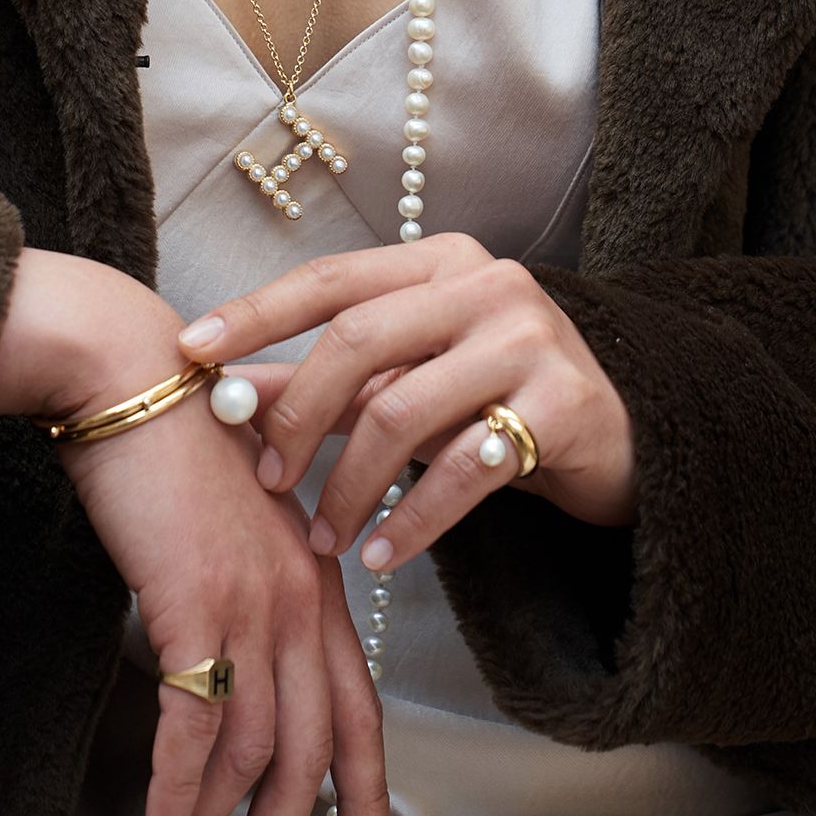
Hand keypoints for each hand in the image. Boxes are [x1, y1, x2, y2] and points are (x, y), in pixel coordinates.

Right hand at [48, 283, 388, 815]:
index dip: (363, 785)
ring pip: (254, 749)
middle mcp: (298, 595)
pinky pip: (193, 728)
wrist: (130, 375)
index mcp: (315, 573)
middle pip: (314, 745)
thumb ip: (254, 581)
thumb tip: (233, 654)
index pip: (358, 702)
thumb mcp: (236, 513)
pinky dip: (176, 792)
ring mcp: (251, 601)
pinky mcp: (194, 603)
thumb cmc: (171, 435)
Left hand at [175, 233, 639, 575]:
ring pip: (403, 411)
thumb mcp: (411, 378)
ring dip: (349, 485)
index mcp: (439, 260)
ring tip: (325, 537)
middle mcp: (486, 283)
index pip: (330, 279)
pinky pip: (464, 468)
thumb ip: (325, 381)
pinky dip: (412, 520)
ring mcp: (529, 338)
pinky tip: (382, 554)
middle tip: (267, 480)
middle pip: (358, 341)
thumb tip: (226, 391)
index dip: (255, 313)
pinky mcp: (564, 403)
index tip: (191, 351)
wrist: (623, 434)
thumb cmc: (495, 401)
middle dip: (297, 417)